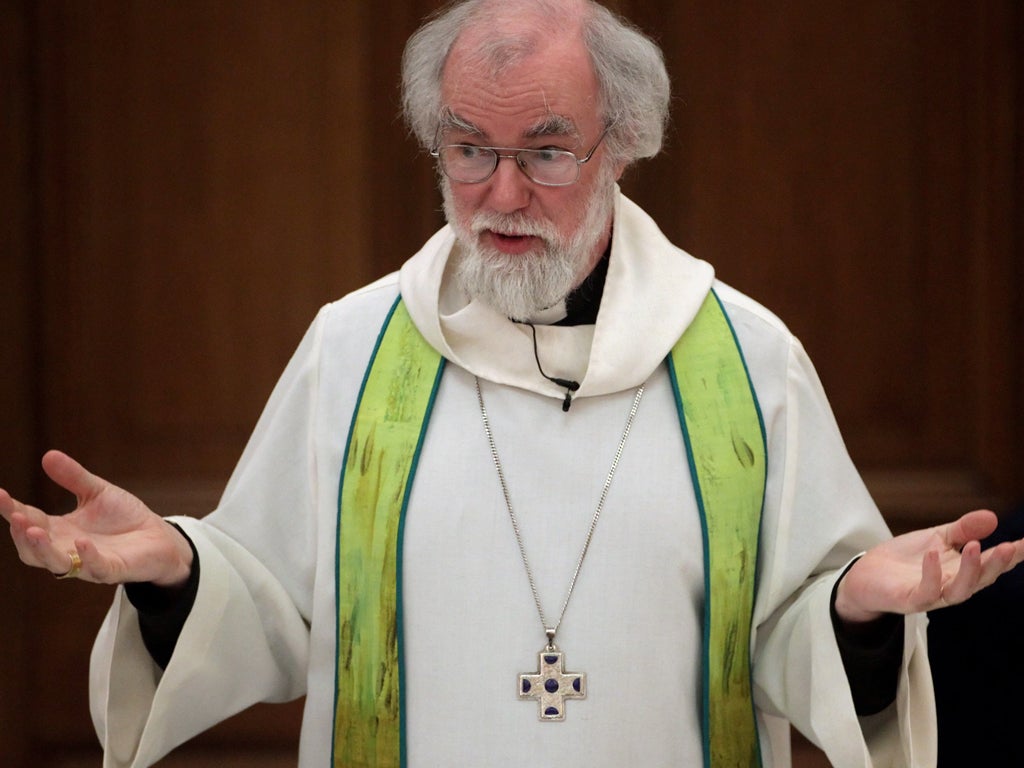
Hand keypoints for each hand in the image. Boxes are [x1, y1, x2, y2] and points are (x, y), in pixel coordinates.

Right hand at [1, 450, 192, 586]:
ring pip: (56, 563)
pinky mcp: (113, 570)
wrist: (159, 537)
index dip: (12, 510)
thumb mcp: (97, 492)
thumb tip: (48, 455)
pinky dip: (88, 557)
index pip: (29, 521)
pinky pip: (97, 568)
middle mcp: (68, 550)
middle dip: (21, 534)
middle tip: (15, 516)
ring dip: (42, 549)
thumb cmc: (124, 518)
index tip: (0, 494)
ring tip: (33, 530)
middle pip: (33, 549)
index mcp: (60, 531)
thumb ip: (73, 477)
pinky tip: (81, 542)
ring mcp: (88, 562)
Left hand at [834, 509, 1023, 623]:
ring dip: (969, 571)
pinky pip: (925, 592)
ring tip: (973, 546)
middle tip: (1009, 547)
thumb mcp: (937, 538)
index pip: (992, 563)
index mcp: (962, 570)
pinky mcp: (908, 600)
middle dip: (997, 565)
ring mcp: (932, 595)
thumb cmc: (906, 559)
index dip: (1013, 555)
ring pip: (959, 591)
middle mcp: (952, 586)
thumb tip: (992, 516)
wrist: (866, 574)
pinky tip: (934, 555)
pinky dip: (932, 574)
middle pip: (982, 580)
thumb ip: (963, 529)